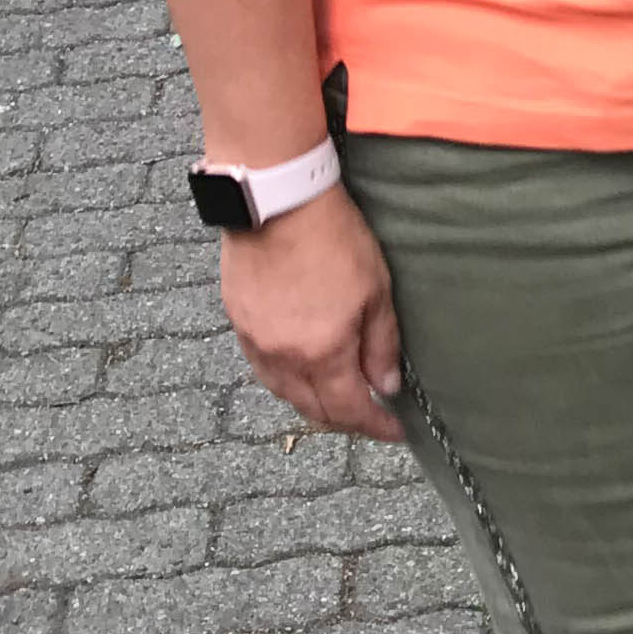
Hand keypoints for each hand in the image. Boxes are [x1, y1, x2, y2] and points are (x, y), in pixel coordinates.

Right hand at [220, 187, 406, 439]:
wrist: (278, 201)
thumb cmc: (333, 238)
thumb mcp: (376, 291)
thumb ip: (381, 345)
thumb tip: (386, 386)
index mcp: (321, 353)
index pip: (350, 410)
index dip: (375, 427)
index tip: (394, 432)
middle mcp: (283, 357)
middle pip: (312, 410)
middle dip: (344, 421)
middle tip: (369, 417)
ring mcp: (255, 341)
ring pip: (284, 393)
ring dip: (312, 403)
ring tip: (338, 398)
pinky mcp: (238, 321)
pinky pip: (263, 369)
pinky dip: (286, 380)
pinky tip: (301, 371)